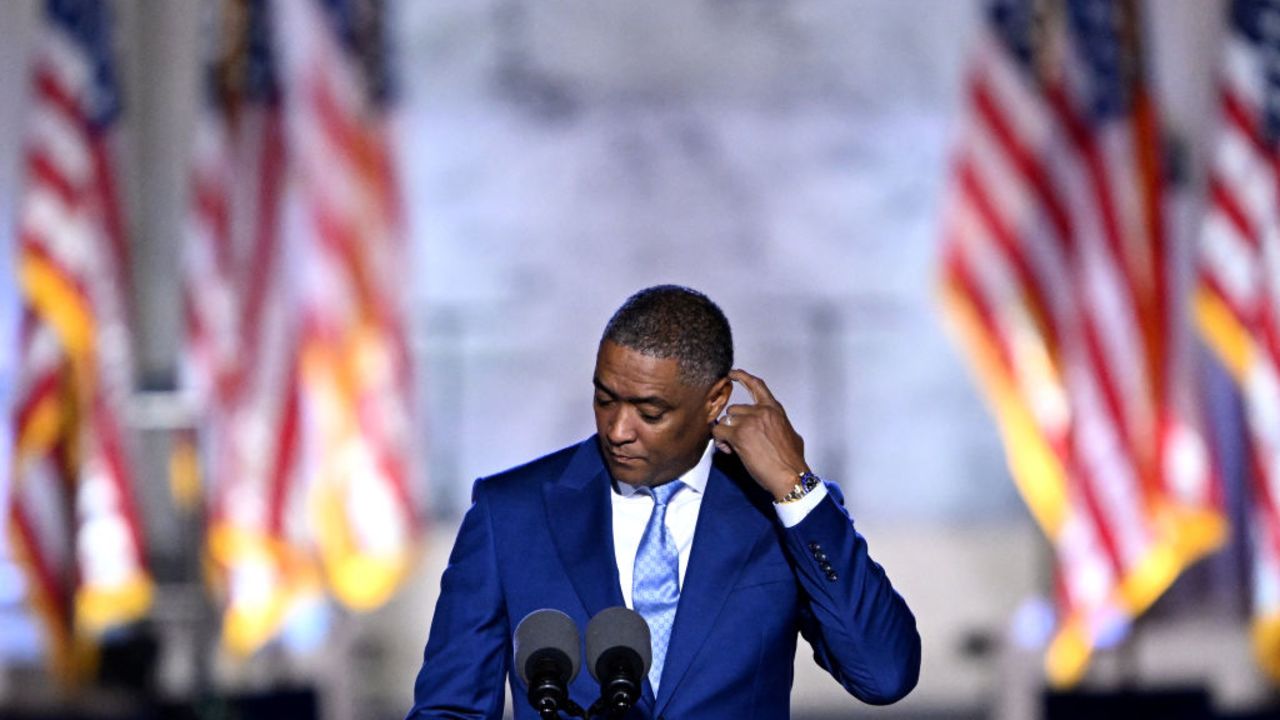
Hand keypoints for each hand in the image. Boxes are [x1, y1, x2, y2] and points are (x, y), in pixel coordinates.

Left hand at [710, 369, 810, 501]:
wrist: (790, 475)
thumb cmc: (791, 461)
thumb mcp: (790, 434)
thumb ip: (777, 425)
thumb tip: (770, 428)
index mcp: (774, 410)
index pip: (756, 385)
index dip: (742, 377)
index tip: (732, 373)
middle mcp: (761, 412)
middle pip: (734, 410)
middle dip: (733, 425)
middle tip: (737, 441)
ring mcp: (750, 422)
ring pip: (725, 421)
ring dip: (726, 434)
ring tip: (734, 448)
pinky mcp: (739, 435)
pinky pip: (718, 431)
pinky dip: (720, 441)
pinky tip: (729, 450)